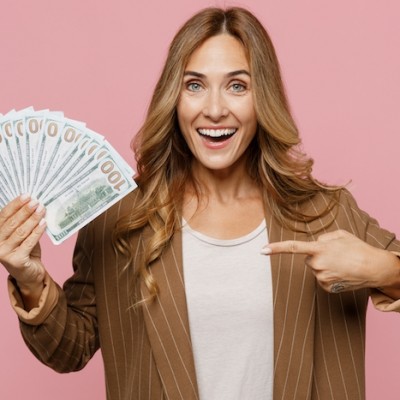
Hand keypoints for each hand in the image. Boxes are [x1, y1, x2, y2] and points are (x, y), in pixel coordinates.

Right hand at [0, 195, 46, 307]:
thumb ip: (22, 222)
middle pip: (11, 223)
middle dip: (25, 210)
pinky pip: (29, 242)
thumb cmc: (25, 251)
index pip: (3, 216)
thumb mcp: (21, 235)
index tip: (26, 195)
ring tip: (42, 209)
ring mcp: (3, 253)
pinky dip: (37, 231)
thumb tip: (32, 203)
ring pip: (20, 232)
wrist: (29, 274)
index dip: (15, 205)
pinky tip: (44, 223)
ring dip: (32, 219)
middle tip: (36, 201)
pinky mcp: (15, 260)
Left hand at [261, 229, 399, 293]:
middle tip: (336, 256)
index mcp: (318, 248)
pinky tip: (341, 274)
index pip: (293, 247)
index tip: (262, 250)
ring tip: (341, 264)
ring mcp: (321, 277)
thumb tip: (314, 244)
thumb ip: (323, 237)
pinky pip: (322, 279)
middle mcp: (317, 264)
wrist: (374, 268)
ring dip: (325, 266)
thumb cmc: (357, 248)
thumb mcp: (340, 235)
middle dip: (318, 256)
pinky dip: (329, 276)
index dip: (276, 248)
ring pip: (316, 269)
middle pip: (308, 259)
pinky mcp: (326, 287)